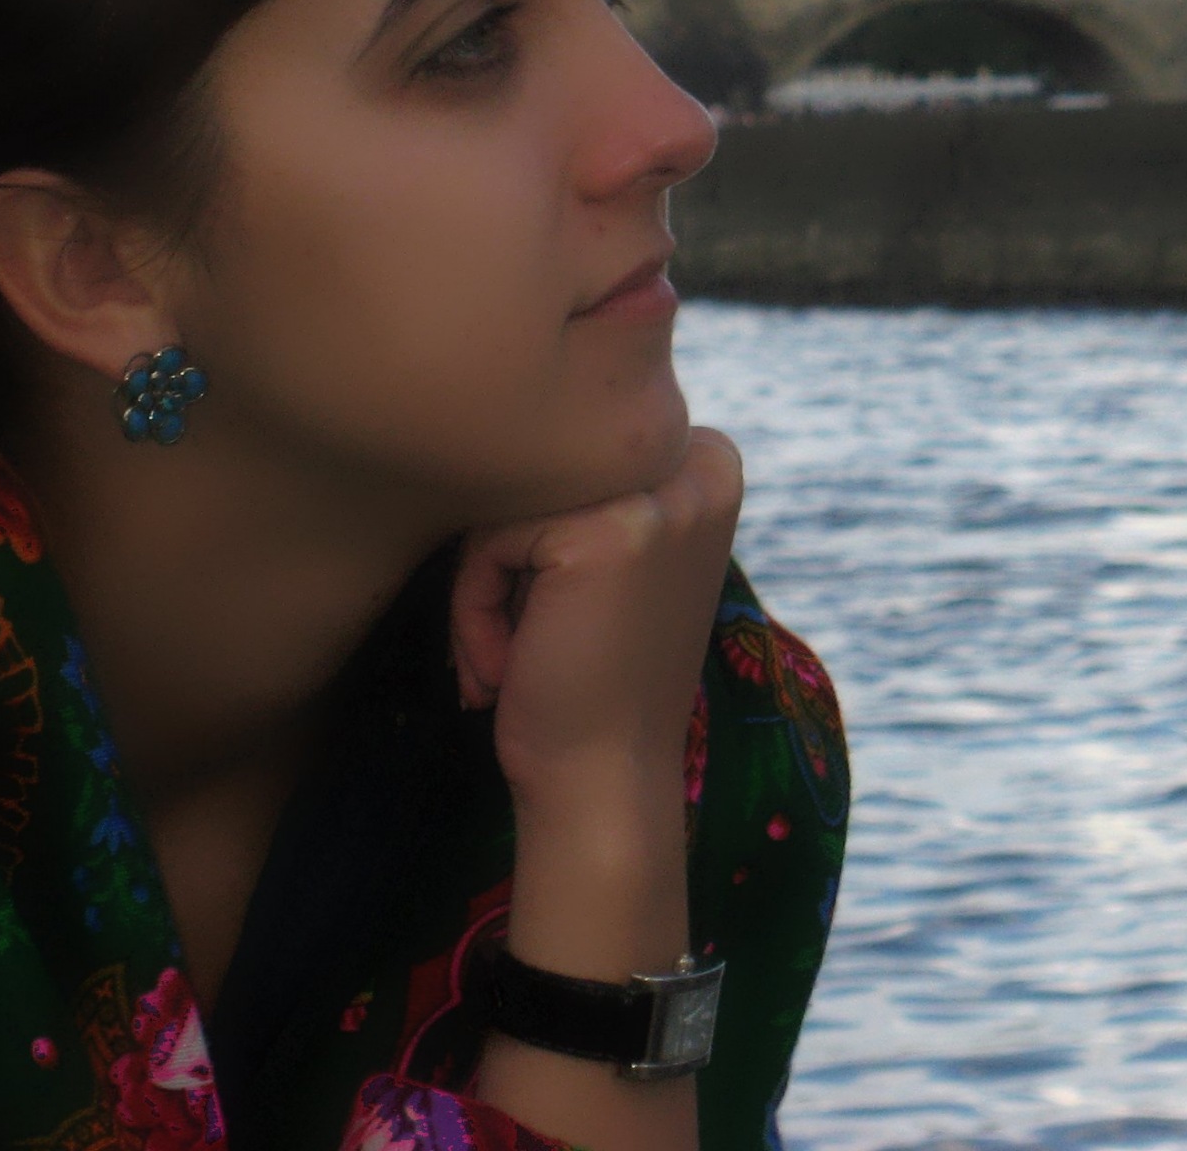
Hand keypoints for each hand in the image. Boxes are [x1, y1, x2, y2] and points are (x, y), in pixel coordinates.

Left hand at [450, 426, 741, 829]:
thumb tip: (513, 405)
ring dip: (487, 584)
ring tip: (514, 655)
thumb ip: (602, 480)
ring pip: (511, 495)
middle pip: (543, 463)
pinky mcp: (605, 533)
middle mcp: (702, 467)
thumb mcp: (624, 553)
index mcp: (712, 461)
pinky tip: (508, 666)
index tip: (569, 612)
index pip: (574, 448)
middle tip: (531, 641)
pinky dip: (474, 606)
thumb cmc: (594, 678)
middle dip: (513, 555)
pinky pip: (489, 536)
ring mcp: (661, 497)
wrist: (605, 781)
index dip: (546, 533)